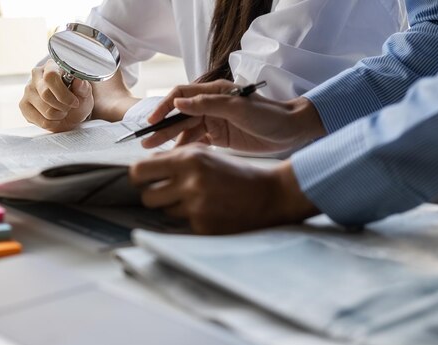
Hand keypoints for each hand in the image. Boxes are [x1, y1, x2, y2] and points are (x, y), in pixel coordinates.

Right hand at [20, 60, 140, 131]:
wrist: (70, 110)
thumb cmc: (77, 97)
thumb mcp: (85, 92)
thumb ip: (83, 87)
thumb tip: (79, 81)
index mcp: (51, 67)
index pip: (50, 76)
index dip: (63, 93)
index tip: (74, 102)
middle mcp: (36, 76)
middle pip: (46, 95)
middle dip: (63, 106)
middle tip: (69, 108)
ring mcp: (28, 90)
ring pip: (45, 110)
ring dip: (59, 115)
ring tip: (62, 112)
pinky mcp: (24, 105)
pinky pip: (40, 121)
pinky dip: (52, 123)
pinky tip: (54, 118)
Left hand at [129, 144, 318, 234]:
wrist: (270, 194)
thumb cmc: (235, 173)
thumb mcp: (206, 155)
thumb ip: (174, 158)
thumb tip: (143, 166)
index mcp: (188, 159)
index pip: (139, 171)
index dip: (138, 178)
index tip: (144, 180)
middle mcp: (190, 182)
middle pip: (147, 197)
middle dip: (155, 196)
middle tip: (170, 193)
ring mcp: (197, 207)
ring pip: (165, 212)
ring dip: (176, 208)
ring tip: (198, 200)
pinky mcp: (204, 227)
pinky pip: (184, 224)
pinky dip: (193, 219)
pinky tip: (211, 212)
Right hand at [141, 80, 326, 152]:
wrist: (291, 131)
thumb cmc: (268, 115)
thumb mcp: (239, 108)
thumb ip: (208, 104)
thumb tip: (178, 102)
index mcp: (214, 93)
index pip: (182, 95)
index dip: (164, 106)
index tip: (152, 121)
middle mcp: (211, 106)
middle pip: (180, 115)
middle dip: (163, 128)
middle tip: (146, 142)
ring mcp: (215, 122)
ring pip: (187, 130)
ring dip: (171, 140)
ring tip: (156, 153)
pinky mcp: (220, 137)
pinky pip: (197, 142)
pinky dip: (186, 149)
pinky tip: (176, 158)